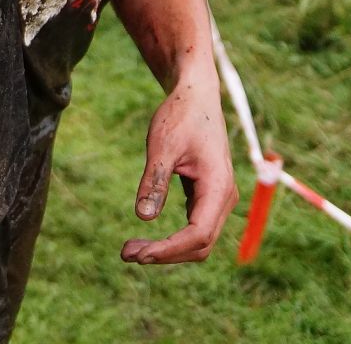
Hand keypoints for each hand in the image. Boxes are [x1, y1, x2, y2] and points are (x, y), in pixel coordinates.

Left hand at [120, 76, 237, 264]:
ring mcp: (218, 198)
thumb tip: (144, 217)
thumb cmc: (180, 116)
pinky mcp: (208, 196)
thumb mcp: (163, 145)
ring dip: (169, 250)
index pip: (198, 233)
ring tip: (132, 250)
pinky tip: (148, 239)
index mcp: (218, 186)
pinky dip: (173, 238)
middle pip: (201, 244)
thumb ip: (155, 181)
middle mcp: (224, 197)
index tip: (138, 253)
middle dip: (166, 254)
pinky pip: (195, 228)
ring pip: (199, 240)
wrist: (196, 96)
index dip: (169, 249)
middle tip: (126, 253)